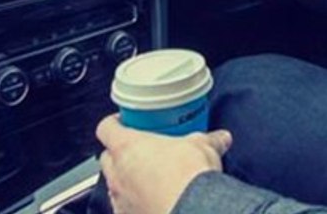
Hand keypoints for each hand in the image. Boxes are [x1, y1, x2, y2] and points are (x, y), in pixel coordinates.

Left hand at [95, 115, 232, 213]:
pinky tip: (151, 202)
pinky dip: (134, 204)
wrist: (193, 210)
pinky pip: (124, 208)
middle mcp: (118, 173)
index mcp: (127, 147)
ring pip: (114, 185)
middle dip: (120, 154)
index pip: (106, 128)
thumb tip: (220, 138)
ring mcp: (120, 199)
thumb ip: (209, 140)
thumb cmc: (188, 177)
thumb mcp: (203, 146)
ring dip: (126, 181)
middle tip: (141, 151)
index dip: (114, 123)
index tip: (124, 122)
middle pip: (106, 157)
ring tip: (148, 180)